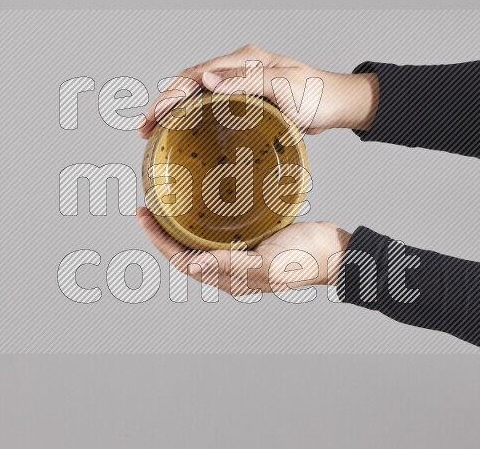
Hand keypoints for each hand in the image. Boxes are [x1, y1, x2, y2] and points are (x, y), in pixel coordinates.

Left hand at [135, 207, 350, 294]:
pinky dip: (205, 217)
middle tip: (147, 206)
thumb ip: (231, 265)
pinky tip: (203, 201)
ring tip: (167, 204)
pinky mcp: (253, 239)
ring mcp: (241, 254)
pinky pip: (220, 230)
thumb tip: (192, 268)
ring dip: (181, 225)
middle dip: (163, 232)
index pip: (183, 260)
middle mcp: (231, 268)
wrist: (335, 249)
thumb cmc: (305, 259)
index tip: (143, 216)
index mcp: (231, 278)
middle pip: (186, 251)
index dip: (159, 241)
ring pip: (201, 240)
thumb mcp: (267, 263)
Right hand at [137, 44, 377, 138]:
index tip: (153, 116)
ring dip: (174, 110)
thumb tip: (205, 80)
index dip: (169, 96)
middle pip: (189, 83)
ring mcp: (240, 82)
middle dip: (163, 104)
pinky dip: (192, 115)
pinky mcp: (245, 98)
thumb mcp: (284, 86)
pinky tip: (183, 130)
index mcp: (243, 60)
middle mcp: (238, 68)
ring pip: (197, 93)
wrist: (337, 104)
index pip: (194, 75)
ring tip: (155, 131)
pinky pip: (211, 105)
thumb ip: (246, 82)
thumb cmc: (317, 95)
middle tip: (144, 130)